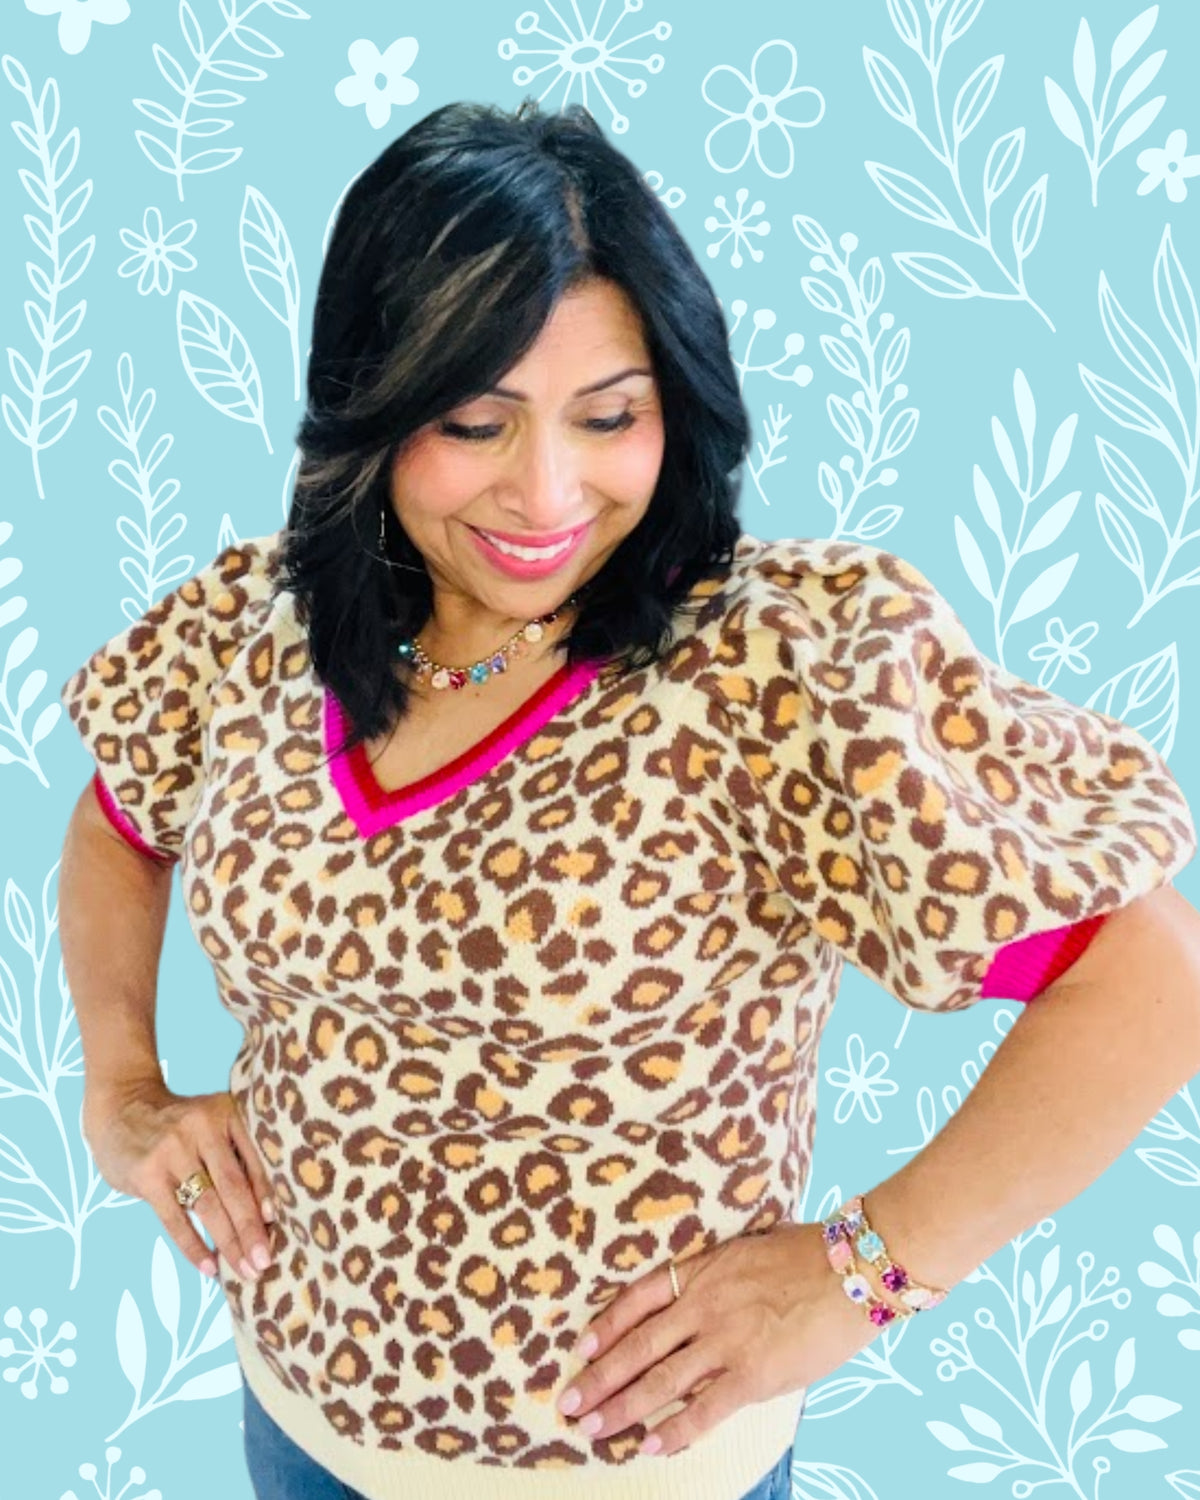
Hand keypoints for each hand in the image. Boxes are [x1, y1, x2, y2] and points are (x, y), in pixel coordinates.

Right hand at [82, 1077, 275, 1282]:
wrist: (121, 1107)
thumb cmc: (178, 1125)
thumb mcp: (209, 1124)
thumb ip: (233, 1154)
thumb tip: (266, 1212)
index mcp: (226, 1112)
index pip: (253, 1159)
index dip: (268, 1196)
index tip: (279, 1227)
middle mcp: (201, 1128)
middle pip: (233, 1187)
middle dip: (251, 1229)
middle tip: (265, 1262)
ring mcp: (171, 1152)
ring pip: (208, 1206)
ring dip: (228, 1242)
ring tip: (245, 1271)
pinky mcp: (146, 1175)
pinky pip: (175, 1219)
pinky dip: (194, 1246)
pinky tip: (209, 1266)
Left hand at [556, 1222, 886, 1456]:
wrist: (853, 1268)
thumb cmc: (809, 1255)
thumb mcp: (749, 1251)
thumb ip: (719, 1276)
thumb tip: (701, 1292)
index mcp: (702, 1271)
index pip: (638, 1299)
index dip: (606, 1326)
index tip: (581, 1348)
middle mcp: (703, 1305)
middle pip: (637, 1345)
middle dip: (599, 1377)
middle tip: (568, 1402)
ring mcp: (725, 1341)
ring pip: (659, 1380)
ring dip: (621, 1407)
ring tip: (592, 1428)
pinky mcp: (752, 1374)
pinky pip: (704, 1409)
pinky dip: (674, 1431)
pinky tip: (650, 1445)